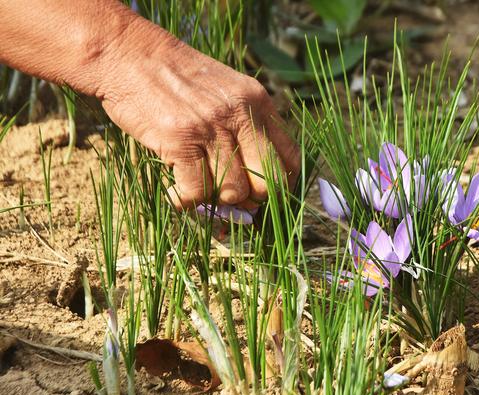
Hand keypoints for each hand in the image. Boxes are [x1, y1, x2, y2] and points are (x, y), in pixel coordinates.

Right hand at [96, 19, 299, 208]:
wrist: (129, 53)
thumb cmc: (178, 80)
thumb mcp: (226, 91)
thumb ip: (247, 128)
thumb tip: (255, 188)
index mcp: (258, 102)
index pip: (291, 158)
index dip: (281, 186)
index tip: (263, 196)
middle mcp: (240, 113)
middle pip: (268, 182)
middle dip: (252, 200)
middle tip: (231, 199)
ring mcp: (210, 126)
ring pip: (232, 191)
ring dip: (214, 201)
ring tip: (196, 188)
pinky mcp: (179, 139)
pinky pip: (196, 191)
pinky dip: (186, 200)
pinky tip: (176, 192)